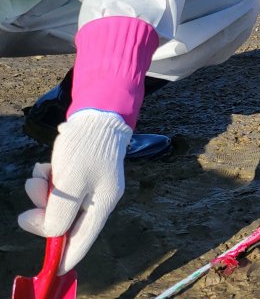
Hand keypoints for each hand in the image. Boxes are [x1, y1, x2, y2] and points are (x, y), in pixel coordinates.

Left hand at [18, 109, 130, 273]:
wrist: (96, 117)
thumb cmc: (86, 150)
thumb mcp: (70, 185)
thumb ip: (60, 216)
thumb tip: (50, 235)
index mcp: (102, 205)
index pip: (83, 241)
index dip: (66, 257)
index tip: (53, 270)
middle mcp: (98, 200)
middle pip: (66, 223)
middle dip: (44, 214)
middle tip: (30, 203)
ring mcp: (90, 187)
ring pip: (59, 205)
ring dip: (42, 194)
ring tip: (38, 176)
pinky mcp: (81, 175)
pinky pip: (60, 189)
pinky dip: (48, 182)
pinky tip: (45, 168)